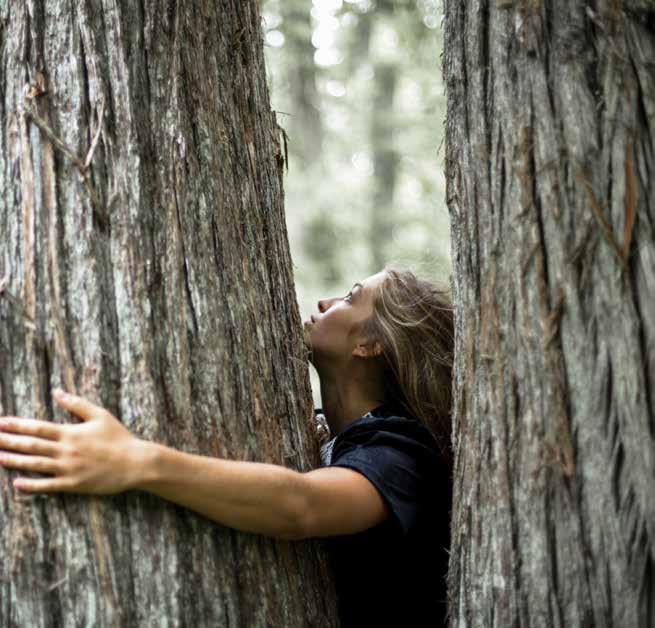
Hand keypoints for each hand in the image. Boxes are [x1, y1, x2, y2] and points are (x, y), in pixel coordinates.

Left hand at [0, 388, 142, 494]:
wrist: (135, 462)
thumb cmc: (119, 438)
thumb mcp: (100, 415)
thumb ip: (77, 404)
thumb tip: (57, 392)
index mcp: (71, 432)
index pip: (38, 428)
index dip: (17, 425)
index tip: (0, 422)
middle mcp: (66, 450)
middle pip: (31, 445)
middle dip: (8, 441)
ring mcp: (68, 468)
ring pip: (35, 465)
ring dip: (14, 461)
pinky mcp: (74, 484)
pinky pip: (48, 485)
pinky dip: (31, 485)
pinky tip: (17, 484)